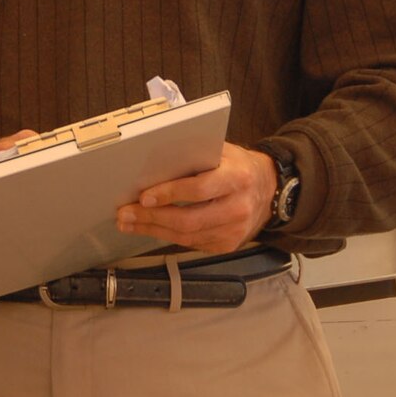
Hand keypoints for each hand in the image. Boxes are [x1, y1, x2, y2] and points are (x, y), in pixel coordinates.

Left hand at [115, 142, 276, 254]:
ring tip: (130, 223)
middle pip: (188, 219)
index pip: (199, 189)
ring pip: (187, 236)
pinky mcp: (228, 245)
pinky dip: (168, 236)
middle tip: (126, 213)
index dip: (169, 194)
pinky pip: (192, 244)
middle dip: (152, 218)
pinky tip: (151, 228)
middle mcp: (238, 207)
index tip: (144, 196)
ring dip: (154, 230)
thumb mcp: (222, 151)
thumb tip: (155, 162)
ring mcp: (234, 231)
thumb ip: (195, 155)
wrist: (268, 189)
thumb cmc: (238, 166)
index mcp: (237, 178)